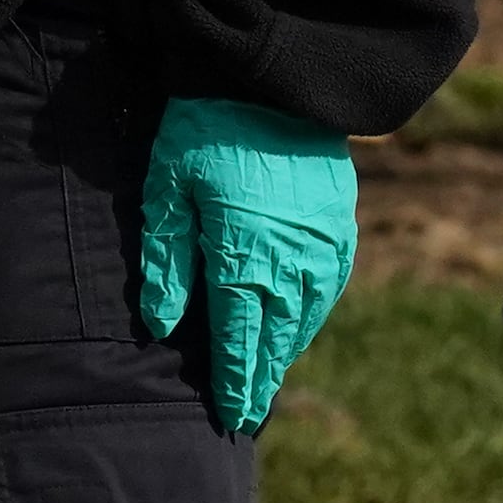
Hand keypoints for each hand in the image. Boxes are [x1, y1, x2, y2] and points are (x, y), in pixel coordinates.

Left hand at [135, 97, 356, 436]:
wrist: (274, 86)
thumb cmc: (204, 134)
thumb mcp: (168, 190)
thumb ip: (166, 261)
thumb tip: (163, 324)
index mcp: (245, 258)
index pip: (238, 339)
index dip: (234, 381)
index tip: (229, 417)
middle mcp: (292, 264)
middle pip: (275, 338)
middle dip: (260, 380)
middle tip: (247, 416)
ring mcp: (324, 248)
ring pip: (304, 318)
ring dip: (285, 351)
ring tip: (266, 382)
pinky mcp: (340, 229)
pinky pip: (326, 289)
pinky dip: (308, 317)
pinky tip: (296, 329)